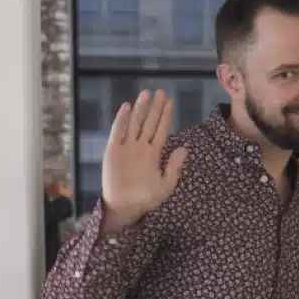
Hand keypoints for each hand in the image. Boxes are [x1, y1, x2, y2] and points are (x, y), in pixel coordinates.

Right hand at [101, 90, 187, 232]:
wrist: (125, 207)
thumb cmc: (146, 198)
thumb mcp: (166, 184)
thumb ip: (174, 167)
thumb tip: (185, 148)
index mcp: (154, 153)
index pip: (161, 130)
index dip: (165, 116)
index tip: (171, 102)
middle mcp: (141, 147)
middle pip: (149, 122)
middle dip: (155, 107)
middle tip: (160, 92)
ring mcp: (127, 148)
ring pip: (134, 123)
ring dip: (140, 109)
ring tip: (146, 94)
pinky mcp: (113, 151)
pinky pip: (118, 132)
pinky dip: (121, 120)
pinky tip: (126, 107)